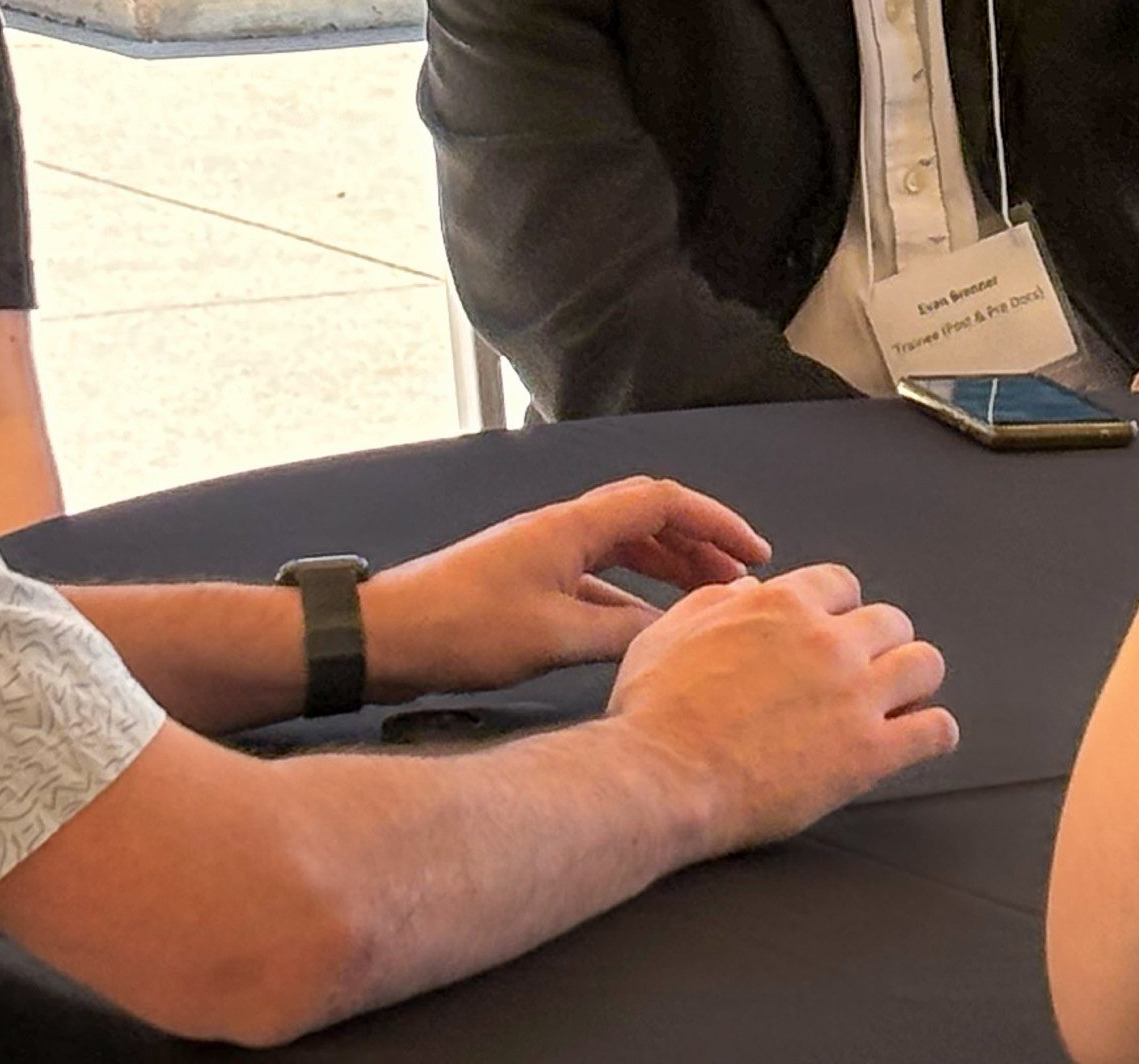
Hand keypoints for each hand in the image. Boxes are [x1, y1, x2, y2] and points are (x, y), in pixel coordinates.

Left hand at [359, 474, 767, 700]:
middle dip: (698, 543)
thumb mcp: (555, 636)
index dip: (714, 521)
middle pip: (646, 519)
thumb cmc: (460, 629)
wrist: (385, 637)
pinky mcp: (525, 583)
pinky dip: (629, 593)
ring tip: (704, 599)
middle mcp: (560, 530)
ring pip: (621, 548)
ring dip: (666, 567)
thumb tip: (674, 632)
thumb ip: (622, 632)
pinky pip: (595, 576)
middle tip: (739, 578)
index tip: (754, 552)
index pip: (662, 501)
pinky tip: (644, 625)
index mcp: (572, 527)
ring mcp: (541, 554)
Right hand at [606, 561, 956, 851]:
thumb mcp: (668, 633)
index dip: (840, 610)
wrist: (660, 777)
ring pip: (925, 664)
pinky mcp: (868, 752)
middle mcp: (826, 641)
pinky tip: (924, 738)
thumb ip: (713, 603)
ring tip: (903, 701)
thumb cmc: (653, 712)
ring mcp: (853, 695)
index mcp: (780, 606)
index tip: (836, 632)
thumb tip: (749, 590)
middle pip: (891, 621)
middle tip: (867, 673)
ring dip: (915, 681)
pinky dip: (935, 732)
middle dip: (881, 645)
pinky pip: (935, 730)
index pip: (841, 585)